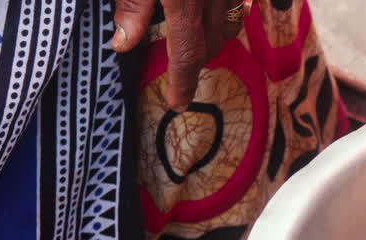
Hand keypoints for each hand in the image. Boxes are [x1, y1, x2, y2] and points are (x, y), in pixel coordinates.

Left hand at [112, 0, 243, 110]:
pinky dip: (227, 13)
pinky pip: (242, 4)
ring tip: (193, 32)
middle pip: (211, 44)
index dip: (182, 84)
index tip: (178, 103)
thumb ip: (133, 5)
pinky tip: (212, 6)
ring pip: (230, 26)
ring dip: (214, 36)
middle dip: (194, 58)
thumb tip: (123, 41)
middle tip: (174, 59)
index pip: (186, 55)